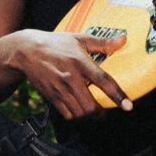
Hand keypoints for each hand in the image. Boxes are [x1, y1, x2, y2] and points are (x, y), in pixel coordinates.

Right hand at [8, 28, 128, 117]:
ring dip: (90, 116)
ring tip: (94, 111)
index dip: (118, 95)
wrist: (26, 51)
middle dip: (102, 113)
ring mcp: (60, 89)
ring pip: (80, 113)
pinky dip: (77, 116)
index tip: (128, 106)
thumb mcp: (79, 39)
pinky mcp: (52, 97)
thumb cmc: (55, 44)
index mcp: (80, 62)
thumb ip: (103, 43)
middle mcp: (71, 78)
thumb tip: (123, 40)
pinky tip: (80, 109)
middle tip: (106, 110)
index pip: (103, 81)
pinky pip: (68, 115)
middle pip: (91, 106)